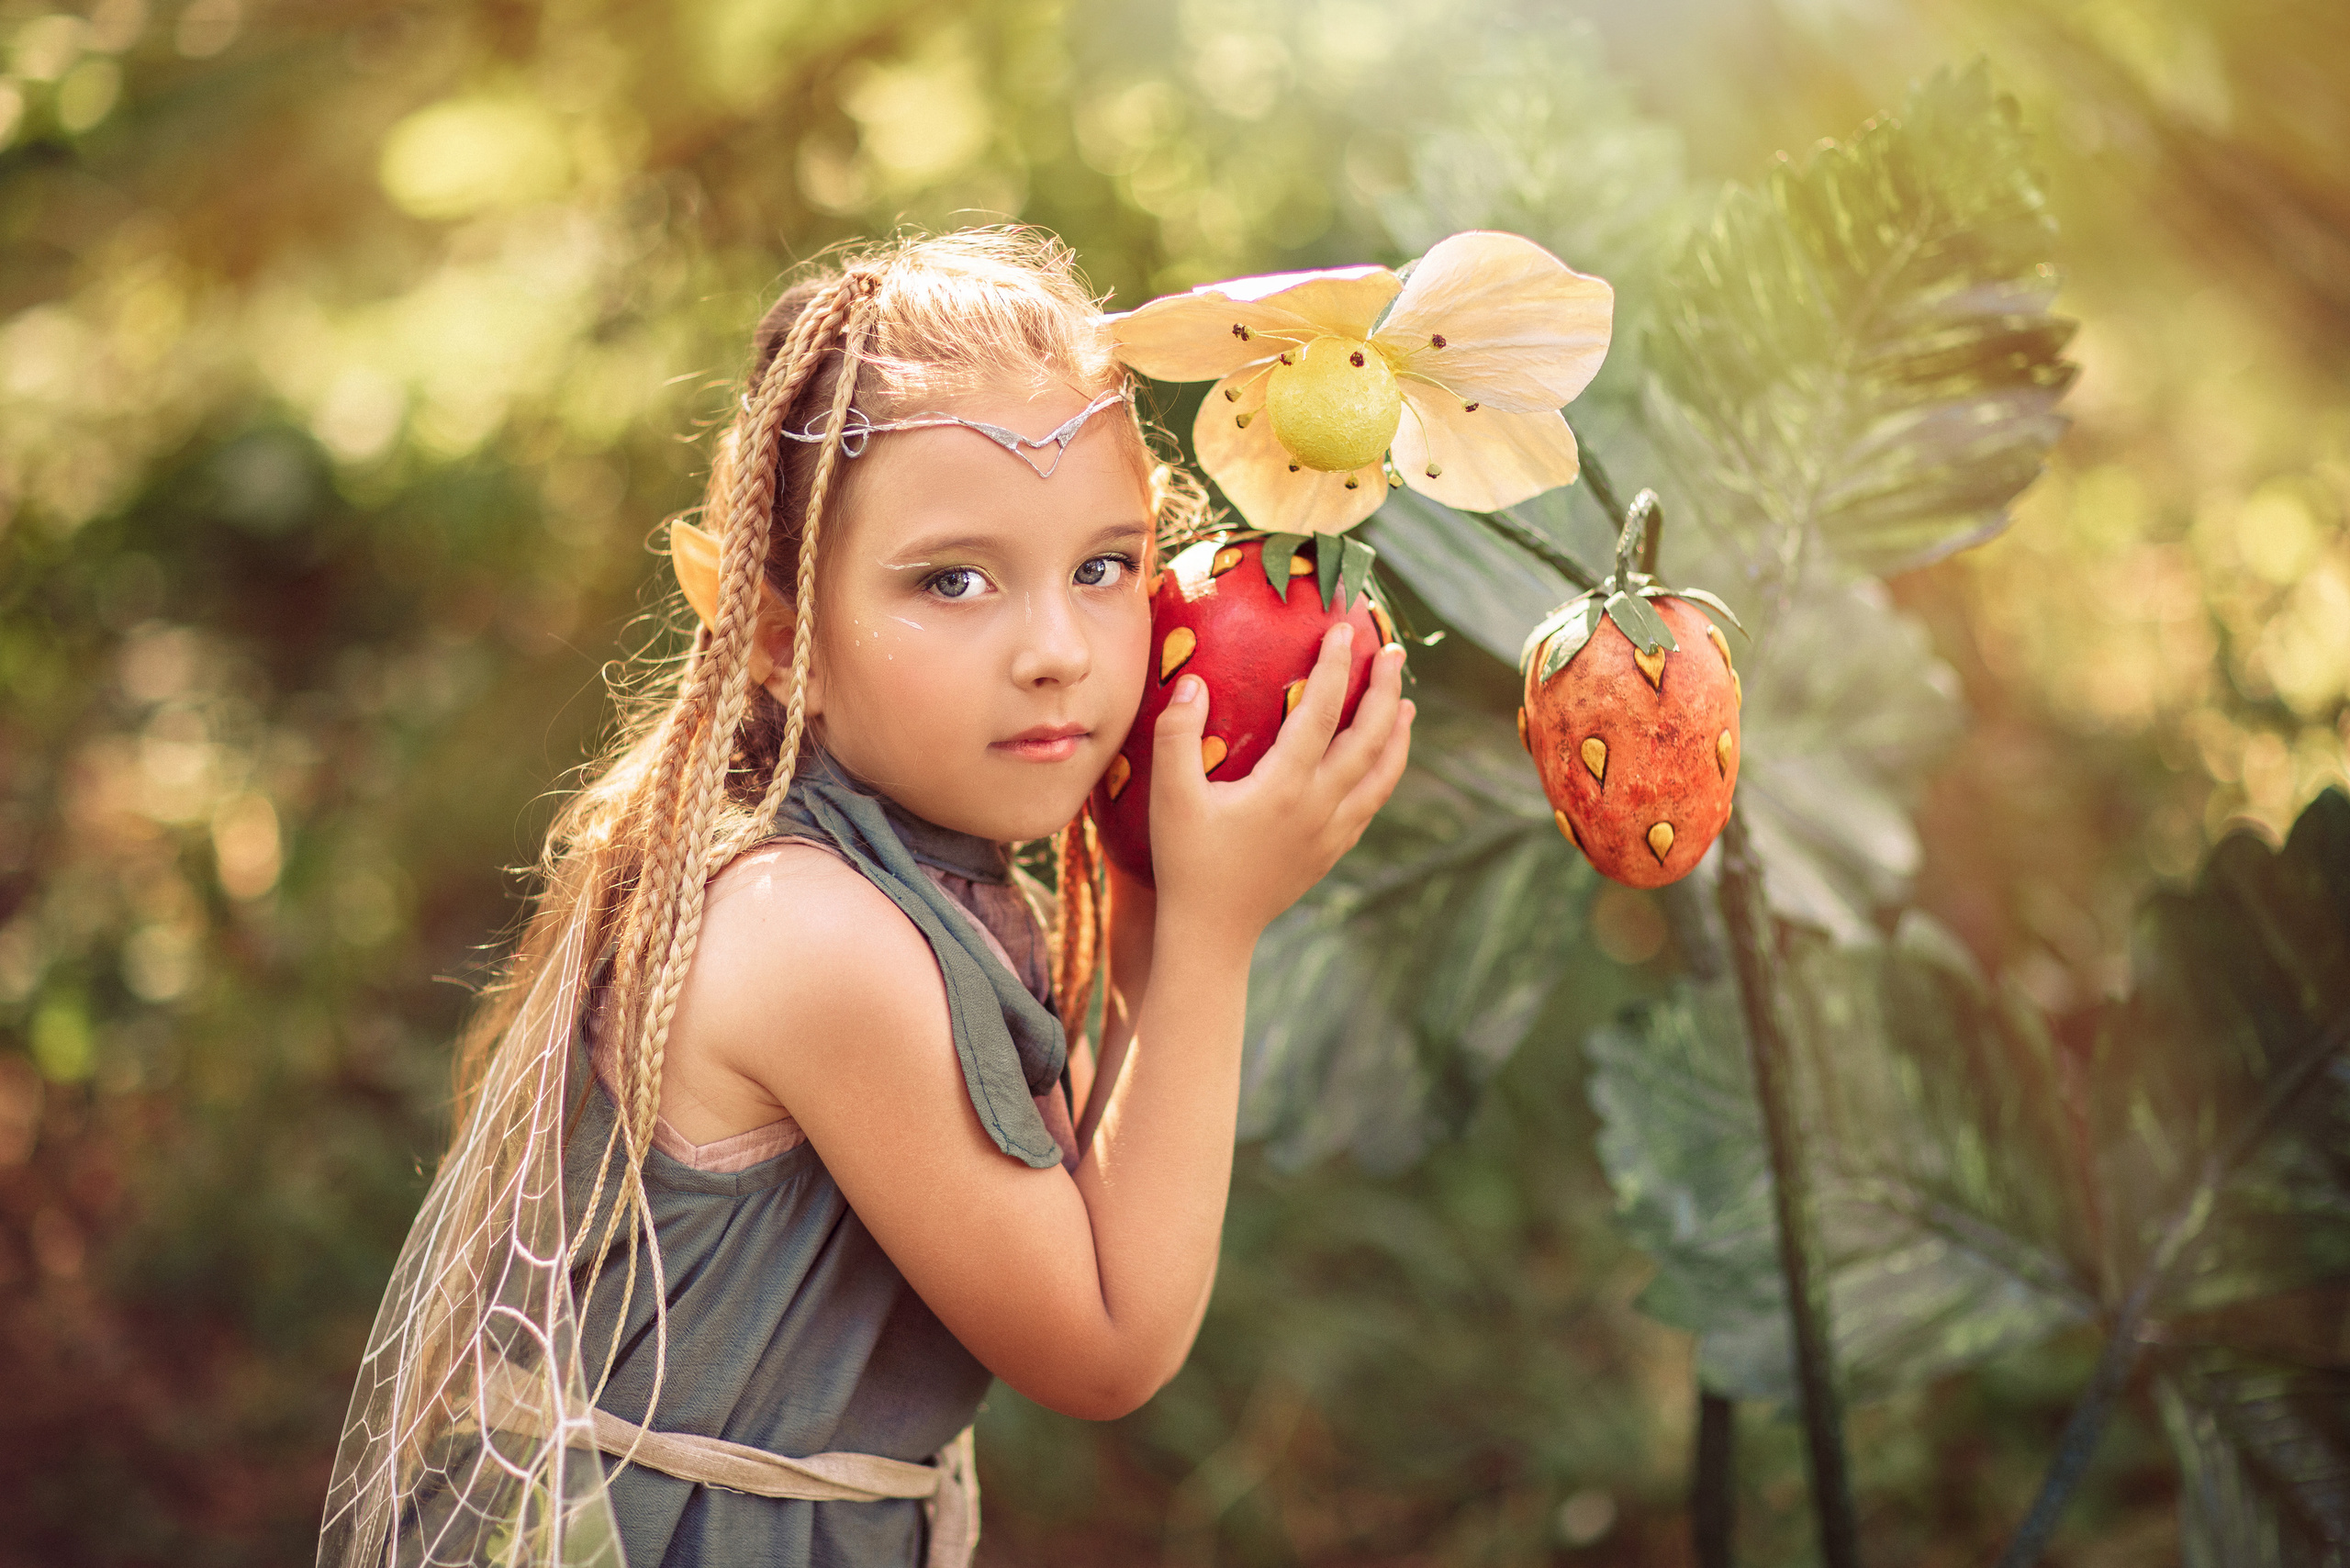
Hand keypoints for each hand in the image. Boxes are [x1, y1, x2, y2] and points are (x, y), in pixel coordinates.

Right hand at [1144, 623, 1413, 947]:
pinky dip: (1385, 774)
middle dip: (1384, 691)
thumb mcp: (1170, 796)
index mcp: (1285, 786)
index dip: (1333, 666)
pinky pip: (1371, 804)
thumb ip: (1176, 734)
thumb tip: (1192, 681)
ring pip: (1382, 775)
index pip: (1321, 711)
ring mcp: (1332, 832)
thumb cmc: (1186, 861)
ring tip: (1406, 704)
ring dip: (1397, 735)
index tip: (1340, 630)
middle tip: (1392, 653)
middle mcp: (1320, 806)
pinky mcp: (1332, 851)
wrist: (1212, 933)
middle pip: (1369, 738)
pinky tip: (1381, 762)